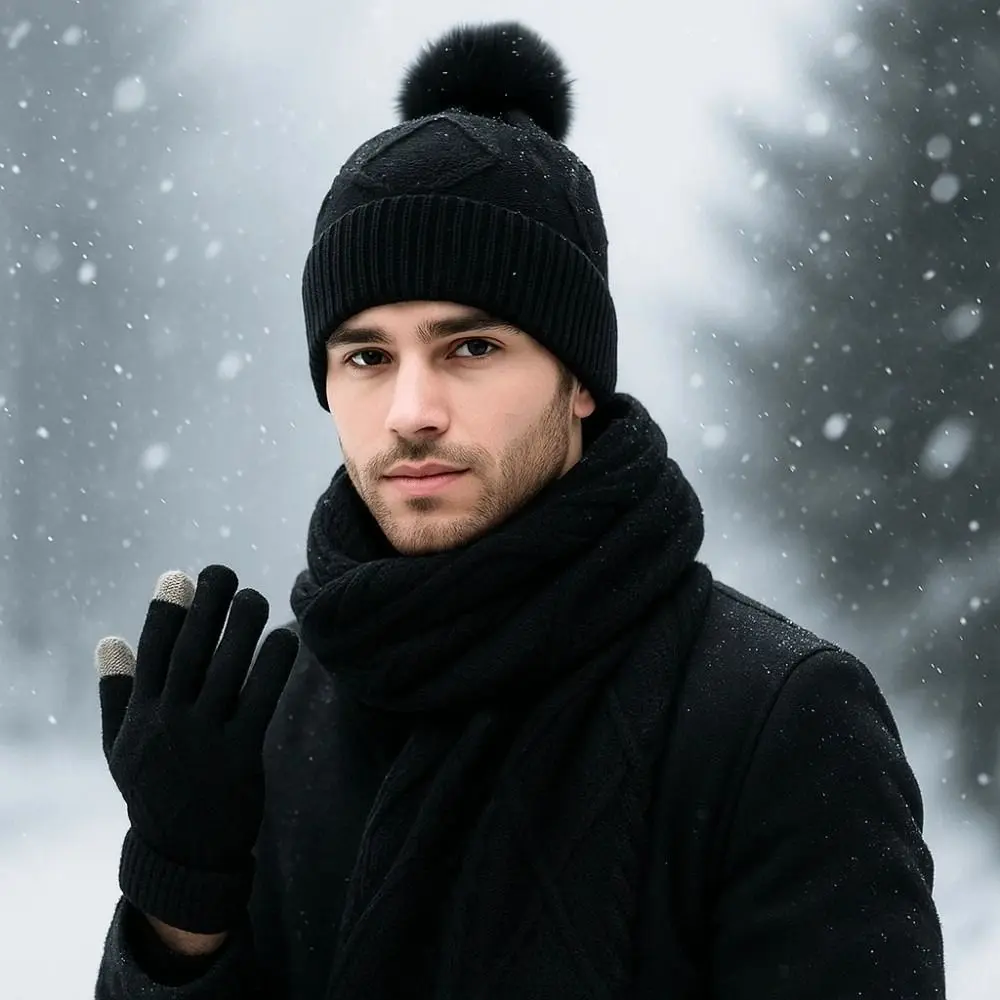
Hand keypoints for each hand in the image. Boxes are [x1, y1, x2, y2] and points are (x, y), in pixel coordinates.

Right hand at [95, 565, 297, 932]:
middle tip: (222, 571)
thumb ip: (117, 693)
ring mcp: (204, 739)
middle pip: (188, 651)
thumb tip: (108, 639)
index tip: (179, 577)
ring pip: (224, 669)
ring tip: (255, 598)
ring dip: (242, 627)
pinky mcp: (240, 755)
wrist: (183, 855)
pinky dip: (272, 665)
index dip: (165, 612)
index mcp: (140, 716)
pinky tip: (285, 637)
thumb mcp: (122, 746)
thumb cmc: (155, 789)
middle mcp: (168, 722)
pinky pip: (259, 699)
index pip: (151, 653)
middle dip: (204, 606)